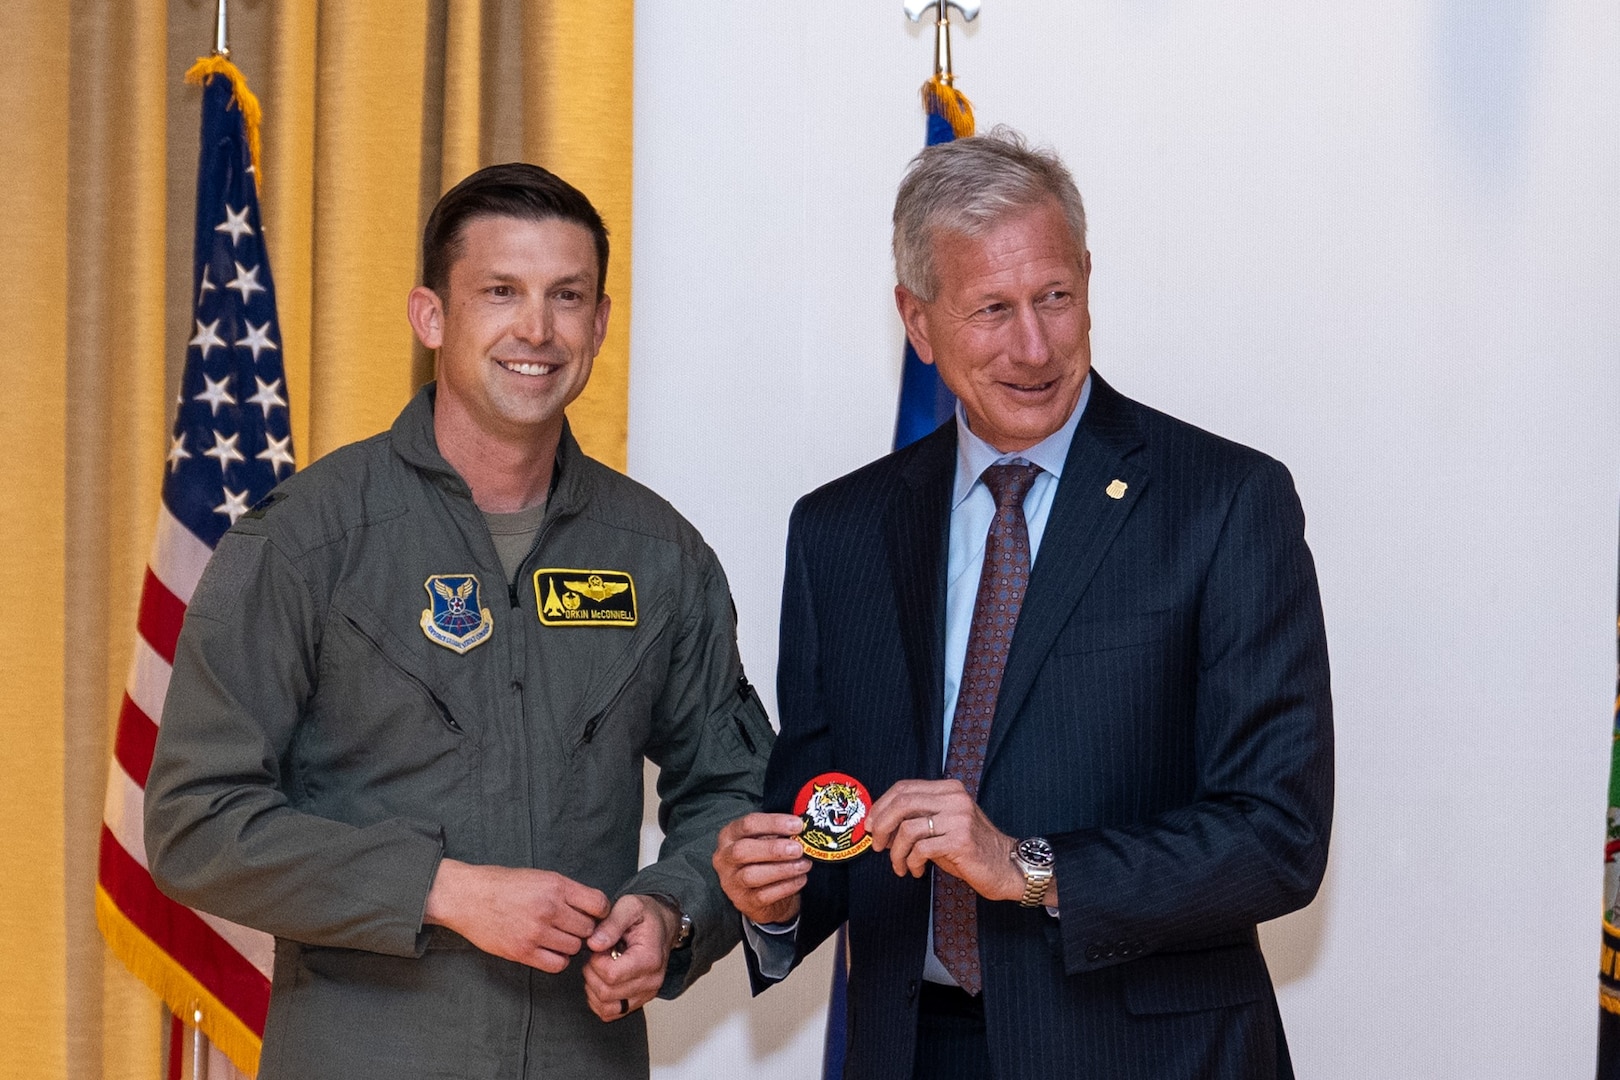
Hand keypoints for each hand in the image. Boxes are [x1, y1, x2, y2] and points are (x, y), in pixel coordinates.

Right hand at [423, 859, 608, 972]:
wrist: (467, 897)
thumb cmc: (502, 884)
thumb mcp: (539, 876)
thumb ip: (565, 891)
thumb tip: (592, 908)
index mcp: (556, 885)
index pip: (599, 904)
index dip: (600, 912)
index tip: (593, 915)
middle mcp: (549, 908)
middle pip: (588, 928)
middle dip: (584, 929)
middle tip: (571, 927)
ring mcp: (536, 932)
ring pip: (575, 947)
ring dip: (570, 944)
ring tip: (557, 936)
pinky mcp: (523, 951)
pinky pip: (557, 964)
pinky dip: (559, 959)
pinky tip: (550, 950)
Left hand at [582, 894, 679, 1021]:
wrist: (663, 925)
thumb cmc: (646, 915)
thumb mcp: (630, 906)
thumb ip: (611, 923)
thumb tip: (594, 944)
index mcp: (649, 958)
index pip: (611, 975)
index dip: (595, 961)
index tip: (598, 946)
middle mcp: (651, 981)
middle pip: (606, 993)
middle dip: (592, 973)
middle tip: (597, 955)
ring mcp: (646, 994)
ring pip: (606, 1007)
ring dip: (593, 988)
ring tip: (600, 966)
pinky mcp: (639, 1001)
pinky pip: (610, 1013)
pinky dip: (598, 1000)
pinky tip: (601, 980)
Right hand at [713, 812, 810, 924]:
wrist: (762, 894)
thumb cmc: (764, 858)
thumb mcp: (767, 840)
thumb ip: (778, 833)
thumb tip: (800, 828)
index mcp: (729, 835)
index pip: (747, 824)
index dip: (774, 823)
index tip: (797, 825)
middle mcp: (724, 858)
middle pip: (742, 850)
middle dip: (773, 849)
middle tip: (798, 849)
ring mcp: (731, 882)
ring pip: (751, 875)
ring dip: (782, 869)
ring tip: (804, 864)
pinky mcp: (743, 902)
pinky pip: (763, 895)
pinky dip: (786, 887)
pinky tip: (800, 879)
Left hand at [866, 779, 1036, 903]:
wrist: (1006, 866)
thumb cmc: (971, 849)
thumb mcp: (944, 826)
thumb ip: (918, 819)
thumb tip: (881, 825)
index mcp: (948, 789)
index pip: (904, 788)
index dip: (881, 806)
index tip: (870, 824)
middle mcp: (954, 799)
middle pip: (902, 803)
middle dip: (881, 826)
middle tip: (877, 844)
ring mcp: (958, 818)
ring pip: (908, 829)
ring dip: (896, 852)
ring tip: (900, 866)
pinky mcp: (960, 841)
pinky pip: (921, 849)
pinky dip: (911, 862)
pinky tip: (916, 871)